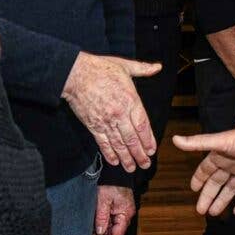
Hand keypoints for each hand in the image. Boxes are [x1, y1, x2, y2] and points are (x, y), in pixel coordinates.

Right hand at [62, 53, 160, 172]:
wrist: (76, 74)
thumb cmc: (100, 68)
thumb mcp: (124, 66)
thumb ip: (143, 68)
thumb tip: (158, 67)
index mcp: (130, 100)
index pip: (142, 125)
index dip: (148, 140)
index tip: (152, 150)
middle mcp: (120, 113)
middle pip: (132, 139)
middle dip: (139, 154)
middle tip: (145, 165)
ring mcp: (106, 121)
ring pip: (119, 144)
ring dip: (126, 158)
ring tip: (132, 168)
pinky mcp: (93, 125)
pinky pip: (103, 143)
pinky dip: (109, 153)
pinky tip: (114, 162)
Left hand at [91, 185, 135, 234]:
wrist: (114, 171)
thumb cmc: (110, 183)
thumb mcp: (103, 200)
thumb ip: (102, 217)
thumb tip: (100, 232)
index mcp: (125, 213)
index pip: (117, 234)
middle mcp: (125, 214)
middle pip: (114, 233)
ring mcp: (121, 211)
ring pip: (111, 228)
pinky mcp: (116, 208)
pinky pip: (110, 222)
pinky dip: (102, 228)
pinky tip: (94, 233)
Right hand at [173, 118, 234, 216]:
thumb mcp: (222, 142)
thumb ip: (198, 143)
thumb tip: (174, 139)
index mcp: (222, 154)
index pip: (207, 168)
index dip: (199, 178)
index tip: (193, 189)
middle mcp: (234, 162)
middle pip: (217, 182)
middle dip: (208, 195)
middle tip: (200, 210)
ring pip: (232, 189)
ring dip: (223, 200)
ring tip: (214, 213)